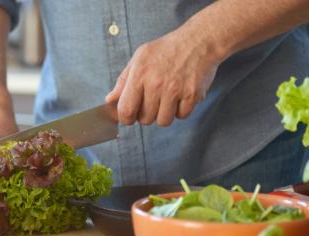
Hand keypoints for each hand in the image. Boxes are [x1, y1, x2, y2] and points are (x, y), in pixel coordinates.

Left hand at [105, 28, 220, 126]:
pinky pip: (181, 116)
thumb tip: (109, 100)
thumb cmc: (166, 50)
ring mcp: (175, 90)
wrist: (199, 41)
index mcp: (140, 74)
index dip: (126, 118)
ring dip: (164, 114)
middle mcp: (156, 83)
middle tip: (153, 101)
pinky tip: (180, 96)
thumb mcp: (139, 58)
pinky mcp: (192, 95)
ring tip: (167, 99)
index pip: (126, 110)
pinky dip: (180, 110)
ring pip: (163, 121)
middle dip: (146, 114)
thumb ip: (123, 81)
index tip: (129, 116)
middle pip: (145, 119)